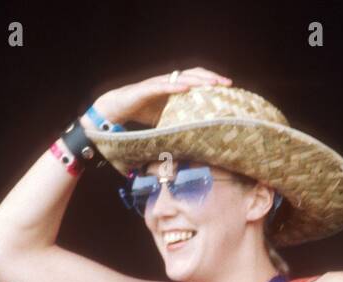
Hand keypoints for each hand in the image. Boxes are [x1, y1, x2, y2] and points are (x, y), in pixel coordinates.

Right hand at [86, 68, 231, 129]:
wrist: (115, 108)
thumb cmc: (139, 113)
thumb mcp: (163, 121)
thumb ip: (175, 126)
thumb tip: (189, 145)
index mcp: (174, 88)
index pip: (197, 80)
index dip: (212, 81)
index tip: (227, 87)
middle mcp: (168, 82)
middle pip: (194, 75)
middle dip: (211, 78)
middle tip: (227, 84)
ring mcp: (157, 84)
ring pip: (181, 77)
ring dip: (198, 80)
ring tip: (212, 83)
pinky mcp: (146, 89)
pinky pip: (162, 85)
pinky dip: (174, 85)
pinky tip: (186, 87)